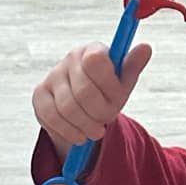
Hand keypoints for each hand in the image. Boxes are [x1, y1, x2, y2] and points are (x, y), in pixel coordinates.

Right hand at [32, 40, 152, 151]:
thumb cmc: (107, 91)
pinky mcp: (39, 94)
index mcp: (93, 50)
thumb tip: (145, 48)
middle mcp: (70, 58)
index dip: (107, 88)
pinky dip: (68, 132)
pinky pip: (51, 117)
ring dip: (84, 127)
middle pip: (83, 92)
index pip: (96, 62)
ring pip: (67, 108)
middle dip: (98, 114)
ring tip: (94, 132)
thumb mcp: (123, 83)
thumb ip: (132, 67)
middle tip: (105, 125)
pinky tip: (79, 135)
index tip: (116, 101)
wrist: (84, 106)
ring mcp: (52, 75)